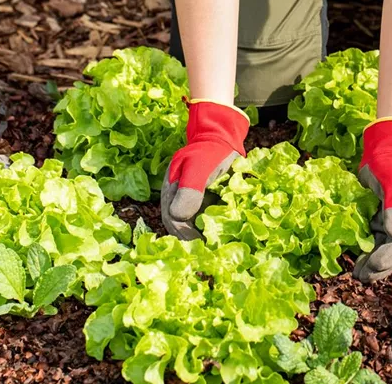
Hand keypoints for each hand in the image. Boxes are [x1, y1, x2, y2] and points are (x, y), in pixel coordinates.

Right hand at [161, 99, 248, 239]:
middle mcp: (176, 197)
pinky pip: (199, 217)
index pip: (173, 221)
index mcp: (171, 191)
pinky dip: (206, 227)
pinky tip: (217, 236)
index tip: (200, 248)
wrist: (221, 135)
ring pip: (188, 223)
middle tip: (207, 256)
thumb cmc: (210, 150)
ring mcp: (187, 197)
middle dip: (191, 242)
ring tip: (211, 251)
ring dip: (197, 237)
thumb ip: (190, 190)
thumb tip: (179, 218)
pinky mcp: (200, 198)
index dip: (185, 236)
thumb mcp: (199, 168)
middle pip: (179, 226)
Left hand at [354, 118, 391, 282]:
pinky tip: (358, 260)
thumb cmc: (390, 164)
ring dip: (374, 265)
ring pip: (386, 251)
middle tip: (360, 277)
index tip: (371, 266)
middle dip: (379, 267)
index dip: (387, 258)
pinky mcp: (385, 223)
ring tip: (358, 274)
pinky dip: (370, 253)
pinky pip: (379, 243)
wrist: (385, 152)